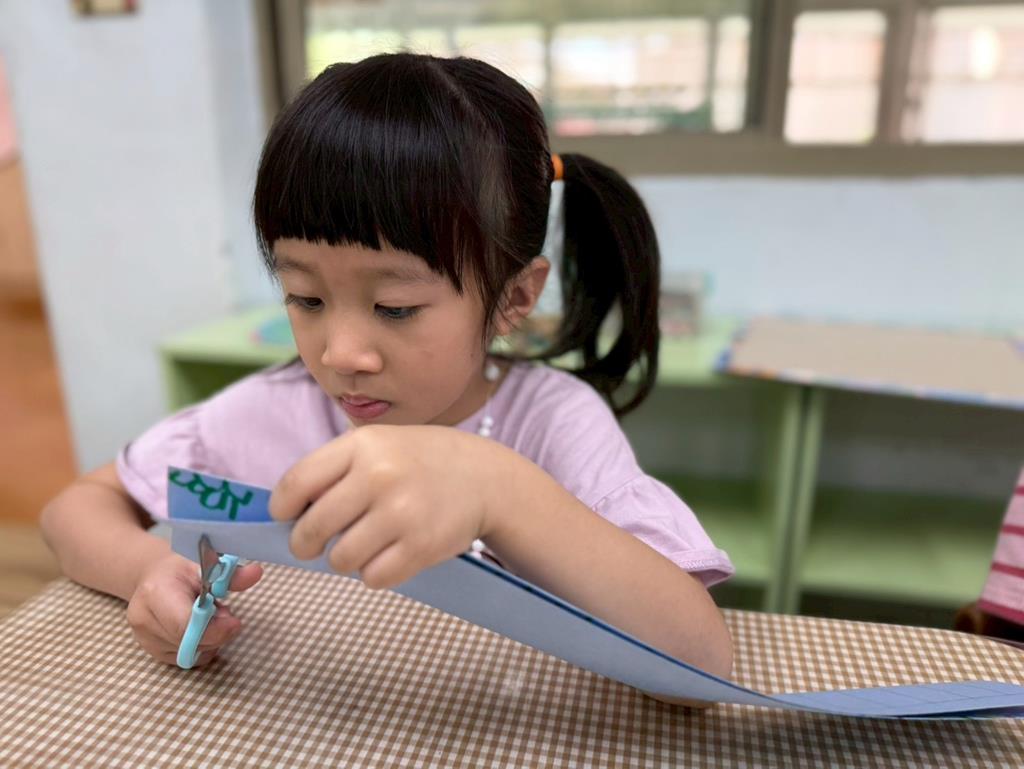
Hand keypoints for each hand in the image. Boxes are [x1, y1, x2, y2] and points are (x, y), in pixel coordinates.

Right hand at [126, 551, 262, 666]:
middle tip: (224, 612)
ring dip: (210, 640)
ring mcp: (144, 638)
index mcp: (155, 592)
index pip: (184, 624)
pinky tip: (200, 629)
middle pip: (189, 642)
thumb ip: (231, 574)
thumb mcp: (207, 563)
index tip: (236, 622)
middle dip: (216, 632)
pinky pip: (186, 660)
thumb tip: (256, 573)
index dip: (213, 629)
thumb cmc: (181, 568)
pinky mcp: (151, 652)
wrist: (153, 576)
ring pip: (190, 654)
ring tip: (210, 616)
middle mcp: (144, 618)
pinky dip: (201, 648)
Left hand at [270, 425, 498, 588]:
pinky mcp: (421, 546)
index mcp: (362, 445)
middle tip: (314, 544)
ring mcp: (402, 512)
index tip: (286, 517)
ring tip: (364, 542)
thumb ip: (335, 471)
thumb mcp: (379, 446)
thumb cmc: (420, 462)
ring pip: (340, 558)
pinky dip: (375, 572)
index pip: (297, 483)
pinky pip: (373, 577)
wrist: (484, 476)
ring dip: (344, 558)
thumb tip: (287, 515)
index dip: (282, 508)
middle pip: (312, 528)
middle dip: (305, 543)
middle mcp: (380, 476)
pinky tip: (389, 553)